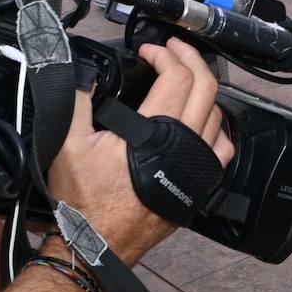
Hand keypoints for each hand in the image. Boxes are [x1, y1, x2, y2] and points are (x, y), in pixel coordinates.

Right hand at [48, 39, 233, 266]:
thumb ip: (78, 101)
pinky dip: (217, 125)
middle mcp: (185, 145)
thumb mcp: (68, 143)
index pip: (177, 77)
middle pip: (206, 87)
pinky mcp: (201, 182)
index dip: (165, 55)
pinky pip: (223, 146)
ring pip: (219, 114)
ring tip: (186, 78)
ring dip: (205, 89)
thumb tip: (85, 72)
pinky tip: (204, 120)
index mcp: (156, 131)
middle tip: (175, 49)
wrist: (99, 242)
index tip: (150, 51)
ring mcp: (198, 164)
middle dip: (192, 59)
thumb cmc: (85, 200)